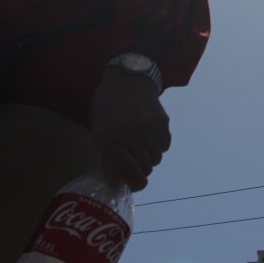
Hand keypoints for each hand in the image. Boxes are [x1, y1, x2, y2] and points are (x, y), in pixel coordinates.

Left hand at [89, 69, 170, 190]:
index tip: (133, 183)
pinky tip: (149, 136)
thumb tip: (118, 180)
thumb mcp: (98, 129)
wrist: (128, 79)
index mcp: (109, 138)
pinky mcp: (163, 123)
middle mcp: (132, 135)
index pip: (130, 172)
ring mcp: (149, 128)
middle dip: (140, 169)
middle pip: (145, 168)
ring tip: (140, 145)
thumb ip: (107, 155)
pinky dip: (158, 146)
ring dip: (149, 157)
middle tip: (133, 162)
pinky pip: (165, 146)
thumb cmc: (108, 106)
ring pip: (156, 158)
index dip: (134, 184)